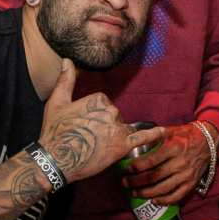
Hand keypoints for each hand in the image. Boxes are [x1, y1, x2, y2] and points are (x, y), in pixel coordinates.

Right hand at [38, 60, 160, 183]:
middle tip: (85, 138)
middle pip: (114, 117)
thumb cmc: (55, 130)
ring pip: (123, 128)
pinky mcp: (122, 146)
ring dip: (114, 135)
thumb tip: (67, 60)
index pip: (104, 105)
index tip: (81, 126)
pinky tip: (164, 132)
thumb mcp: (57, 101)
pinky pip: (142, 137)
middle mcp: (111, 111)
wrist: (56, 159)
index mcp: (99, 99)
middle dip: (103, 127)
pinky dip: (154, 134)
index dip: (93, 117)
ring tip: (96, 146)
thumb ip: (66, 80)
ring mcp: (118, 129)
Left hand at [121, 122, 209, 204]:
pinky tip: (154, 200)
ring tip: (134, 193)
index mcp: (173, 148)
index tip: (126, 169)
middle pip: (154, 177)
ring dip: (146, 193)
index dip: (137, 166)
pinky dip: (164, 200)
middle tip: (125, 183)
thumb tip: (133, 139)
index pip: (151, 160)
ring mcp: (186, 175)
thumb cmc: (185, 135)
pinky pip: (177, 196)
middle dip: (137, 182)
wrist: (208, 141)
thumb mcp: (170, 130)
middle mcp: (180, 163)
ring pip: (163, 189)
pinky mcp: (191, 184)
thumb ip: (152, 135)